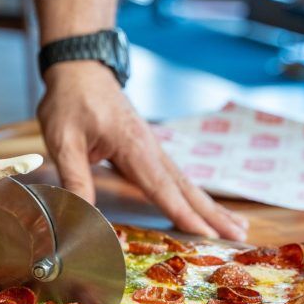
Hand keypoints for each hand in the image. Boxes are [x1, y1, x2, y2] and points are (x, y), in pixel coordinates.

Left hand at [37, 62, 247, 239]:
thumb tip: (81, 214)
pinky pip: (175, 176)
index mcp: (134, 147)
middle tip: (241, 235)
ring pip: (186, 182)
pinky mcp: (147, 147)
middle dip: (213, 214)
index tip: (207, 235)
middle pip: (186, 188)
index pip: (163, 188)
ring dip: (211, 206)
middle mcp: (151, 148)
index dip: (184, 215)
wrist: (79, 68)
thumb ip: (75, 178)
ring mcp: (152, 147)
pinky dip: (193, 194)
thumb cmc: (70, 101)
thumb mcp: (63, 141)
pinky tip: (203, 205)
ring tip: (236, 225)